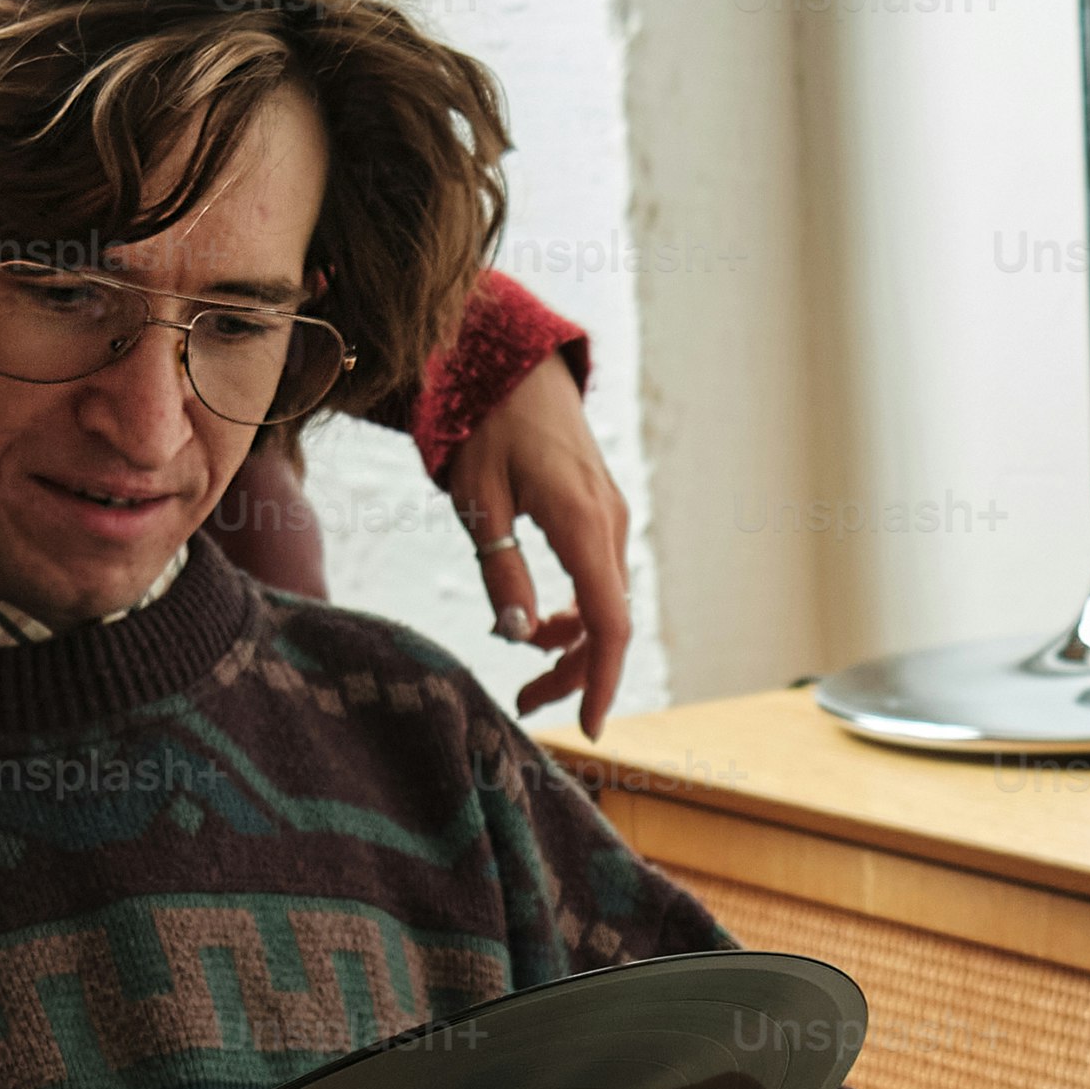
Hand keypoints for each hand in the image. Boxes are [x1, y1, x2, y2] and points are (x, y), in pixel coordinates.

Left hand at [443, 352, 634, 734]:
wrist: (514, 362)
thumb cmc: (485, 424)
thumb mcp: (477, 500)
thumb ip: (501, 570)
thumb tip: (519, 637)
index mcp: (579, 521)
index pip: (609, 622)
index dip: (601, 680)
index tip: (590, 726)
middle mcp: (609, 523)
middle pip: (609, 623)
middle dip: (574, 672)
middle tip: (526, 704)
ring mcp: (612, 516)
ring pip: (606, 603)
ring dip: (571, 642)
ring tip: (521, 659)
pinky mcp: (603, 512)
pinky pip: (600, 577)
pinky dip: (576, 610)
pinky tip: (539, 619)